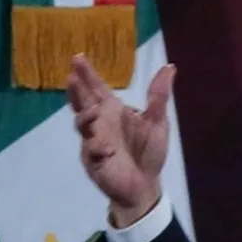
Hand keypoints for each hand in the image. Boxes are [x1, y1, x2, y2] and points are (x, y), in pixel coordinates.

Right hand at [67, 53, 175, 226]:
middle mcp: (100, 123)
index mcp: (114, 111)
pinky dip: (97, 149)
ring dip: (85, 117)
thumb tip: (170, 67)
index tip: (78, 57)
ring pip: (82, 125)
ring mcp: (94, 141)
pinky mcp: (94, 160)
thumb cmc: (149, 151)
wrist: (145, 184)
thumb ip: (159, 96)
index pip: (98, 89)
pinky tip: (107, 150)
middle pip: (83, 103)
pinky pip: (92, 152)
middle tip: (72, 78)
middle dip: (77, 91)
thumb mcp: (158, 122)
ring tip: (93, 111)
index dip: (88, 74)